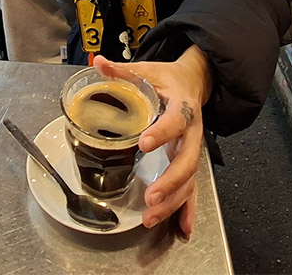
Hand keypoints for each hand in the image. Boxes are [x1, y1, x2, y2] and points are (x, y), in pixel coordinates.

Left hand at [95, 46, 212, 237]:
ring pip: (190, 180)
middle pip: (188, 160)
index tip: (144, 143)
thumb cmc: (167, 79)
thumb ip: (122, 71)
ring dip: (173, 201)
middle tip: (150, 196)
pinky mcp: (190, 162)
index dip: (162, 132)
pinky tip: (183, 229)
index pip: (176, 119)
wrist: (193, 83)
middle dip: (170, 180)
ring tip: (151, 216)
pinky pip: (192, 189)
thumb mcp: (147, 70)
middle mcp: (192, 131)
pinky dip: (188, 209)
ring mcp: (192, 149)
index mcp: (182, 105)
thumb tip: (97, 63)